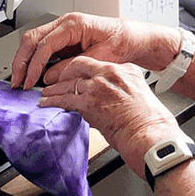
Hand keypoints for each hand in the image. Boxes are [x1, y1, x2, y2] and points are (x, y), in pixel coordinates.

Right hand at [10, 12, 181, 89]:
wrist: (135, 38)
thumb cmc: (123, 41)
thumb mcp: (100, 57)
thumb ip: (72, 67)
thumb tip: (48, 77)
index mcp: (74, 23)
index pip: (44, 44)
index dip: (34, 65)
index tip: (29, 82)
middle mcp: (66, 23)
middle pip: (31, 39)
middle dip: (21, 61)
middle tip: (17, 82)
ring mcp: (64, 31)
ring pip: (34, 42)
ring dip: (26, 61)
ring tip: (22, 81)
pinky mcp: (65, 40)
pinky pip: (44, 48)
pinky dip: (36, 61)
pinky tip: (34, 76)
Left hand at [39, 56, 181, 177]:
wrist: (148, 132)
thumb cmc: (148, 119)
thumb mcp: (139, 92)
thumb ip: (121, 89)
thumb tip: (108, 96)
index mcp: (125, 69)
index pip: (97, 63)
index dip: (82, 69)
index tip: (76, 73)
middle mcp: (109, 73)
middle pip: (79, 66)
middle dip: (64, 73)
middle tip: (56, 79)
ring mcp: (97, 87)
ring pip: (68, 82)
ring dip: (54, 88)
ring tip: (46, 92)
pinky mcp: (88, 103)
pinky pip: (64, 99)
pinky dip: (52, 101)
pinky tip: (46, 102)